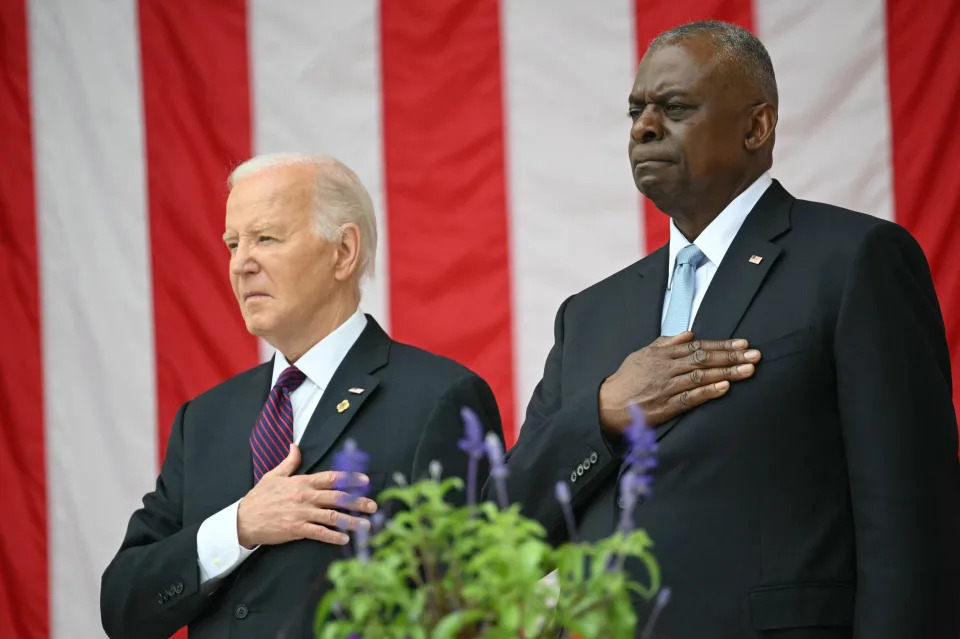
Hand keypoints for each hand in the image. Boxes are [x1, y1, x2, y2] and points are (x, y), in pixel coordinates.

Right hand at [237, 444, 376, 548]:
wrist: (243, 519)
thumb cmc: (259, 497)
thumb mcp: (273, 475)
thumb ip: (289, 462)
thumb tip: (296, 446)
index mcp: (301, 482)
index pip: (330, 478)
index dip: (349, 478)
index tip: (365, 480)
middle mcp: (305, 496)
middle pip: (337, 497)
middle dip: (357, 502)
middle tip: (373, 506)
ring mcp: (301, 513)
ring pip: (332, 516)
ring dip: (350, 521)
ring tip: (366, 525)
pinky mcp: (296, 529)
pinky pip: (319, 533)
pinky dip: (332, 536)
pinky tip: (344, 539)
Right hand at [598, 331, 760, 432]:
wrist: (607, 404)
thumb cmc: (626, 379)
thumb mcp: (643, 354)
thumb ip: (666, 343)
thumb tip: (687, 334)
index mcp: (664, 355)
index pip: (698, 347)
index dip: (722, 346)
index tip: (743, 344)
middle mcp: (668, 369)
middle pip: (705, 359)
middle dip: (732, 356)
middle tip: (755, 354)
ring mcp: (668, 387)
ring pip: (702, 376)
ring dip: (727, 372)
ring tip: (749, 369)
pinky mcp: (667, 406)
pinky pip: (691, 398)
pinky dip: (709, 392)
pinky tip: (725, 388)